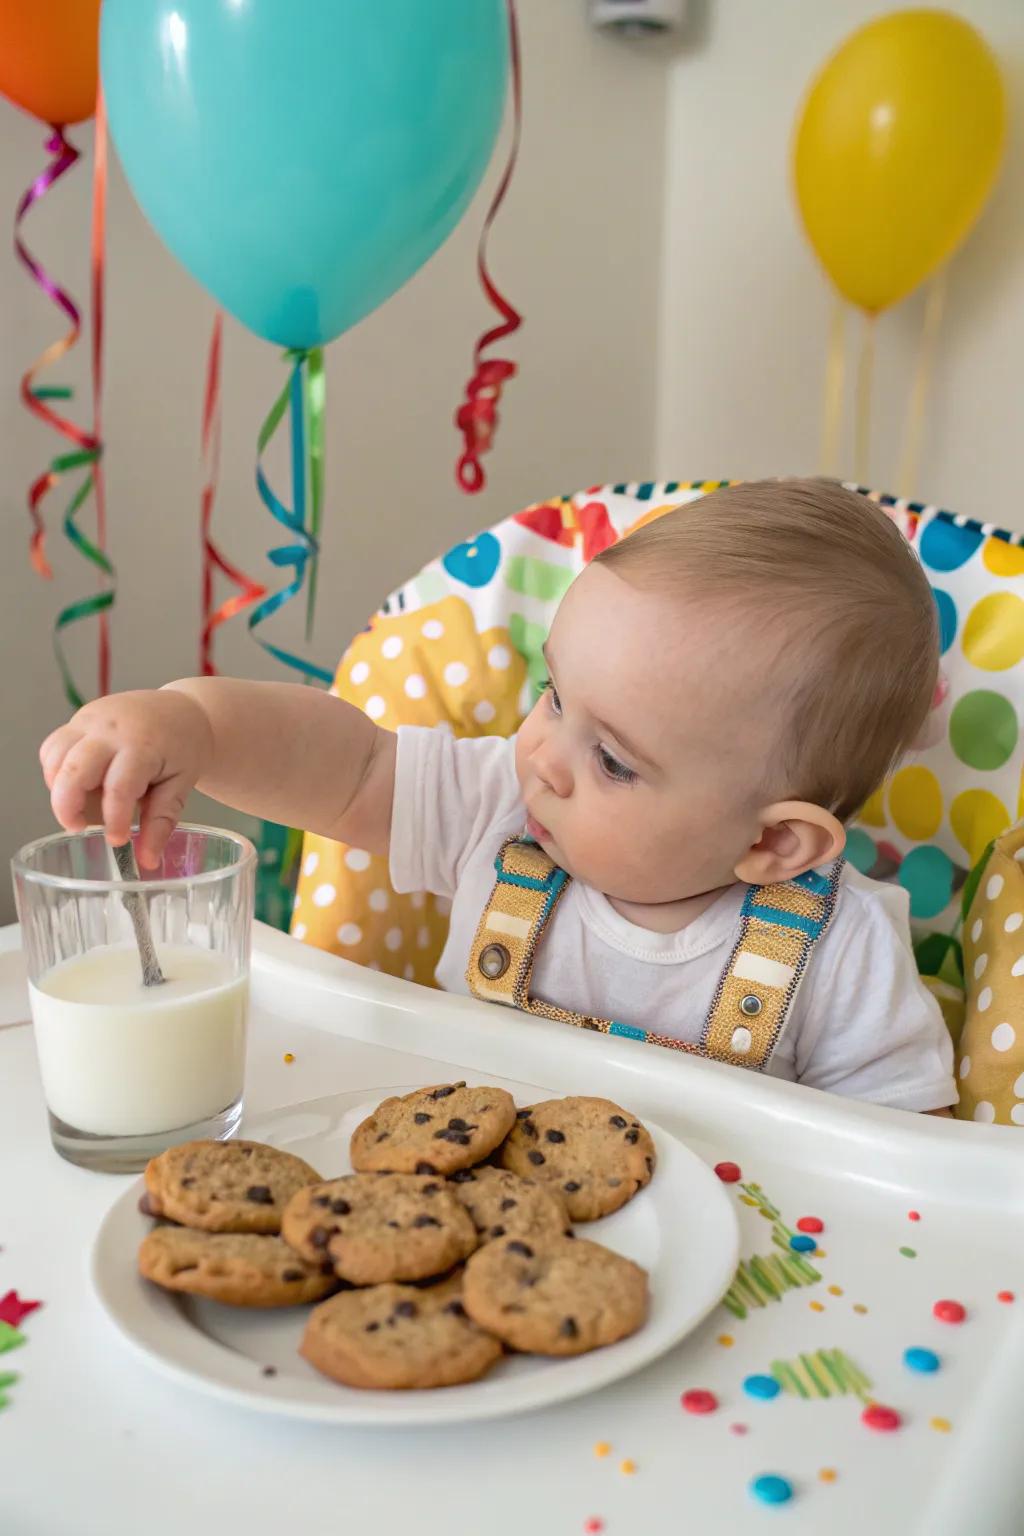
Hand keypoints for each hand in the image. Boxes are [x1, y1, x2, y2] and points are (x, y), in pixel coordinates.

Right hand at [40, 689, 213, 867]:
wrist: (183, 709)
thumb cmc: (183, 748)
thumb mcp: (181, 785)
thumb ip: (161, 822)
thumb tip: (147, 860)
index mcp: (143, 745)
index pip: (118, 788)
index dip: (113, 819)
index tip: (117, 840)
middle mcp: (111, 728)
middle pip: (73, 769)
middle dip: (67, 806)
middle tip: (79, 828)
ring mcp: (91, 719)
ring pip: (54, 756)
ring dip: (58, 788)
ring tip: (81, 806)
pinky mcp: (80, 719)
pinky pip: (53, 747)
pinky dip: (56, 771)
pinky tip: (77, 785)